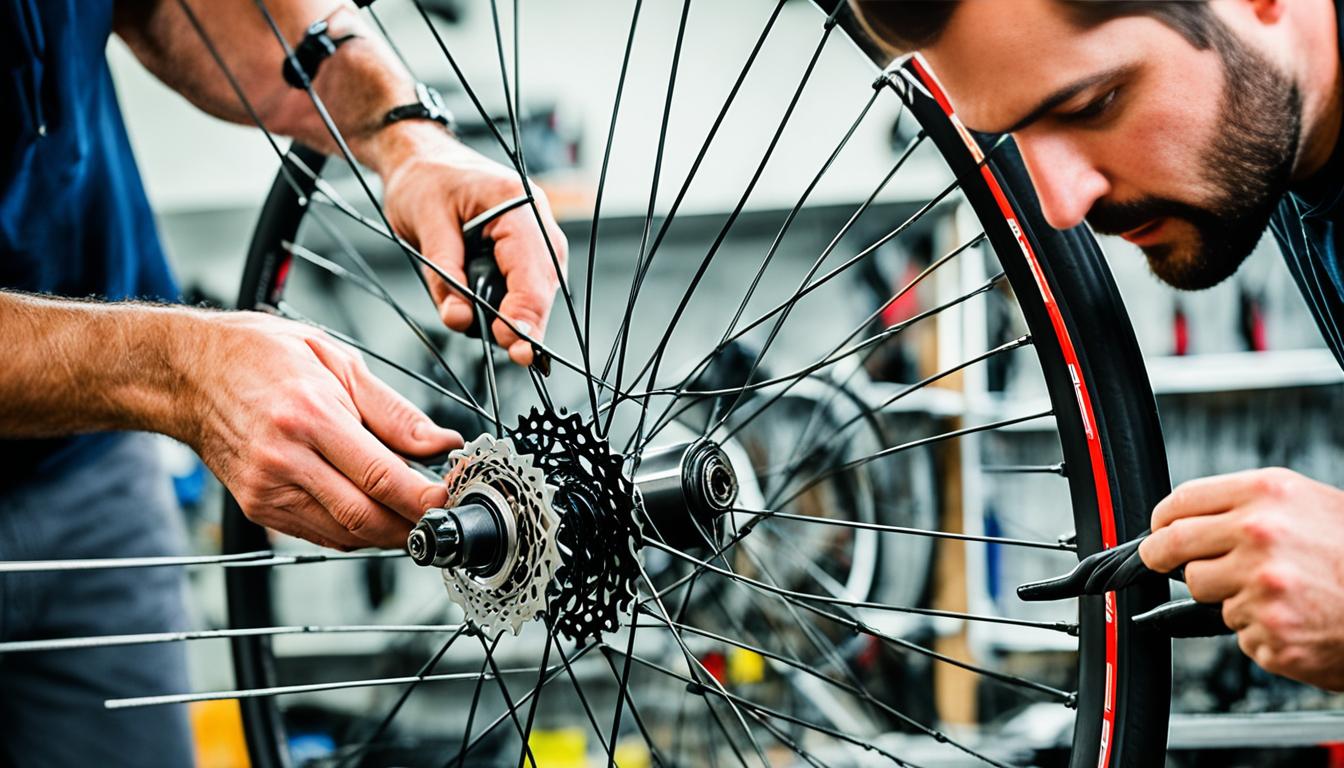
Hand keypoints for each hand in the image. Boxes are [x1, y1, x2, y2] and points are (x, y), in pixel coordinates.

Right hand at [180, 311, 461, 548]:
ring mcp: (267, 490)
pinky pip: (321, 533)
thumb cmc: (260, 356)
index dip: (424, 497)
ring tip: (414, 513)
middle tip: (442, 515)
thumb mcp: (338, 362)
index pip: (381, 476)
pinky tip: (373, 511)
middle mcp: (284, 459)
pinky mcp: (258, 507)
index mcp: (309, 416)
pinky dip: (355, 530)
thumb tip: (441, 443)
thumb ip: (394, 412)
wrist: (188, 373)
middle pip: (365, 517)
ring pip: (345, 535)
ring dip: (388, 533)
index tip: (451, 499)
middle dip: (413, 525)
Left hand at [379, 128, 566, 365]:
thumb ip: (444, 275)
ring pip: (540, 289)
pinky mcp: (524, 251)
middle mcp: (536, 220)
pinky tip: (489, 313)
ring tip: (481, 321)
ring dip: (515, 314)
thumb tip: (460, 319)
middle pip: (546, 283)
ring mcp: (535, 236)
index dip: (526, 311)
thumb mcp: (424, 223)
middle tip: (514, 355)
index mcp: (517, 203)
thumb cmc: (423, 180)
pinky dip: (509, 305)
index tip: (513, 345)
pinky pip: (527, 286)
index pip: (533, 267)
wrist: (420, 158)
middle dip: (529, 321)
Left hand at [1139, 468, 1343, 689]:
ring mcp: (1262, 586)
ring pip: (1201, 590)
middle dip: (1162, 556)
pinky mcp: (1270, 631)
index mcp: (1266, 495)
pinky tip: (1292, 617)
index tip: (1158, 530)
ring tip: (1273, 590)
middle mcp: (1260, 536)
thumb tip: (1186, 517)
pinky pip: (1236, 629)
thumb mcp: (1306, 503)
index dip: (1161, 521)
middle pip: (1172, 547)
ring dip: (1225, 593)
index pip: (1179, 503)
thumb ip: (1247, 506)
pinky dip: (1258, 628)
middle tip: (1162, 561)